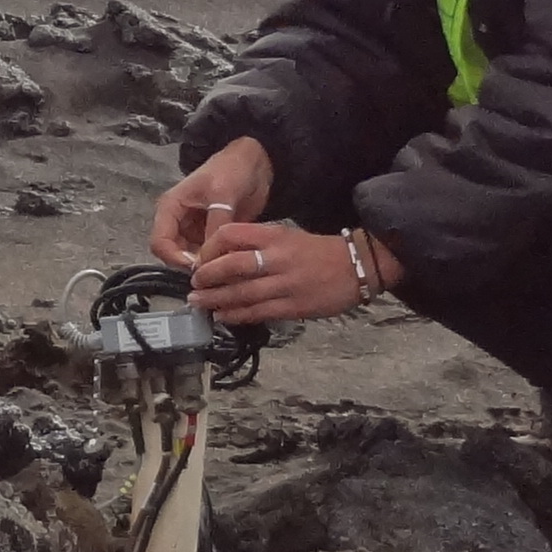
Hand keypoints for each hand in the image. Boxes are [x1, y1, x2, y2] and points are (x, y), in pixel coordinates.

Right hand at [149, 138, 274, 271]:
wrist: (256, 163)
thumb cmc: (233, 169)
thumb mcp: (223, 194)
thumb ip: (215, 225)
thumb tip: (210, 258)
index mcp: (171, 208)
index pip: (160, 243)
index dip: (174, 259)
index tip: (197, 267)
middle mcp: (178, 222)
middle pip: (173, 255)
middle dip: (190, 266)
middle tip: (213, 273)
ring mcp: (194, 231)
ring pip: (190, 259)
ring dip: (204, 267)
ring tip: (223, 272)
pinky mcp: (210, 237)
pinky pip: (207, 256)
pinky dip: (216, 263)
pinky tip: (230, 266)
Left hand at [186, 217, 371, 326]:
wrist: (357, 266)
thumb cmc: (318, 251)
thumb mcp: (287, 236)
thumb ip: (258, 244)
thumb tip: (223, 258)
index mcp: (274, 236)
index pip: (231, 235)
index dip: (209, 249)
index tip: (201, 259)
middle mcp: (277, 258)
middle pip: (231, 266)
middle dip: (206, 277)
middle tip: (193, 284)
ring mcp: (285, 284)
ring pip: (241, 293)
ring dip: (215, 300)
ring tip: (198, 303)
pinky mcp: (293, 306)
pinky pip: (257, 312)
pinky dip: (236, 315)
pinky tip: (221, 316)